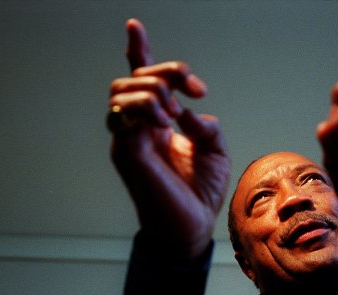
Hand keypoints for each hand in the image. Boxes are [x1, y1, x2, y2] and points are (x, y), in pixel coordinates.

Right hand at [107, 19, 229, 258]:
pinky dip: (144, 106)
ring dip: (153, 88)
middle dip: (166, 70)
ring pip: (122, 90)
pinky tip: (165, 120)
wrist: (191, 226)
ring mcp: (129, 137)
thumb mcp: (216, 151)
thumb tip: (186, 110)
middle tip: (196, 89)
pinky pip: (121, 113)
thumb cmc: (201, 191)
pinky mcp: (125, 151)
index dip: (138, 52)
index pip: (143, 81)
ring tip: (175, 111)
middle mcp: (140, 126)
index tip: (133, 25)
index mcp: (159, 123)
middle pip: (135, 77)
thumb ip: (206, 125)